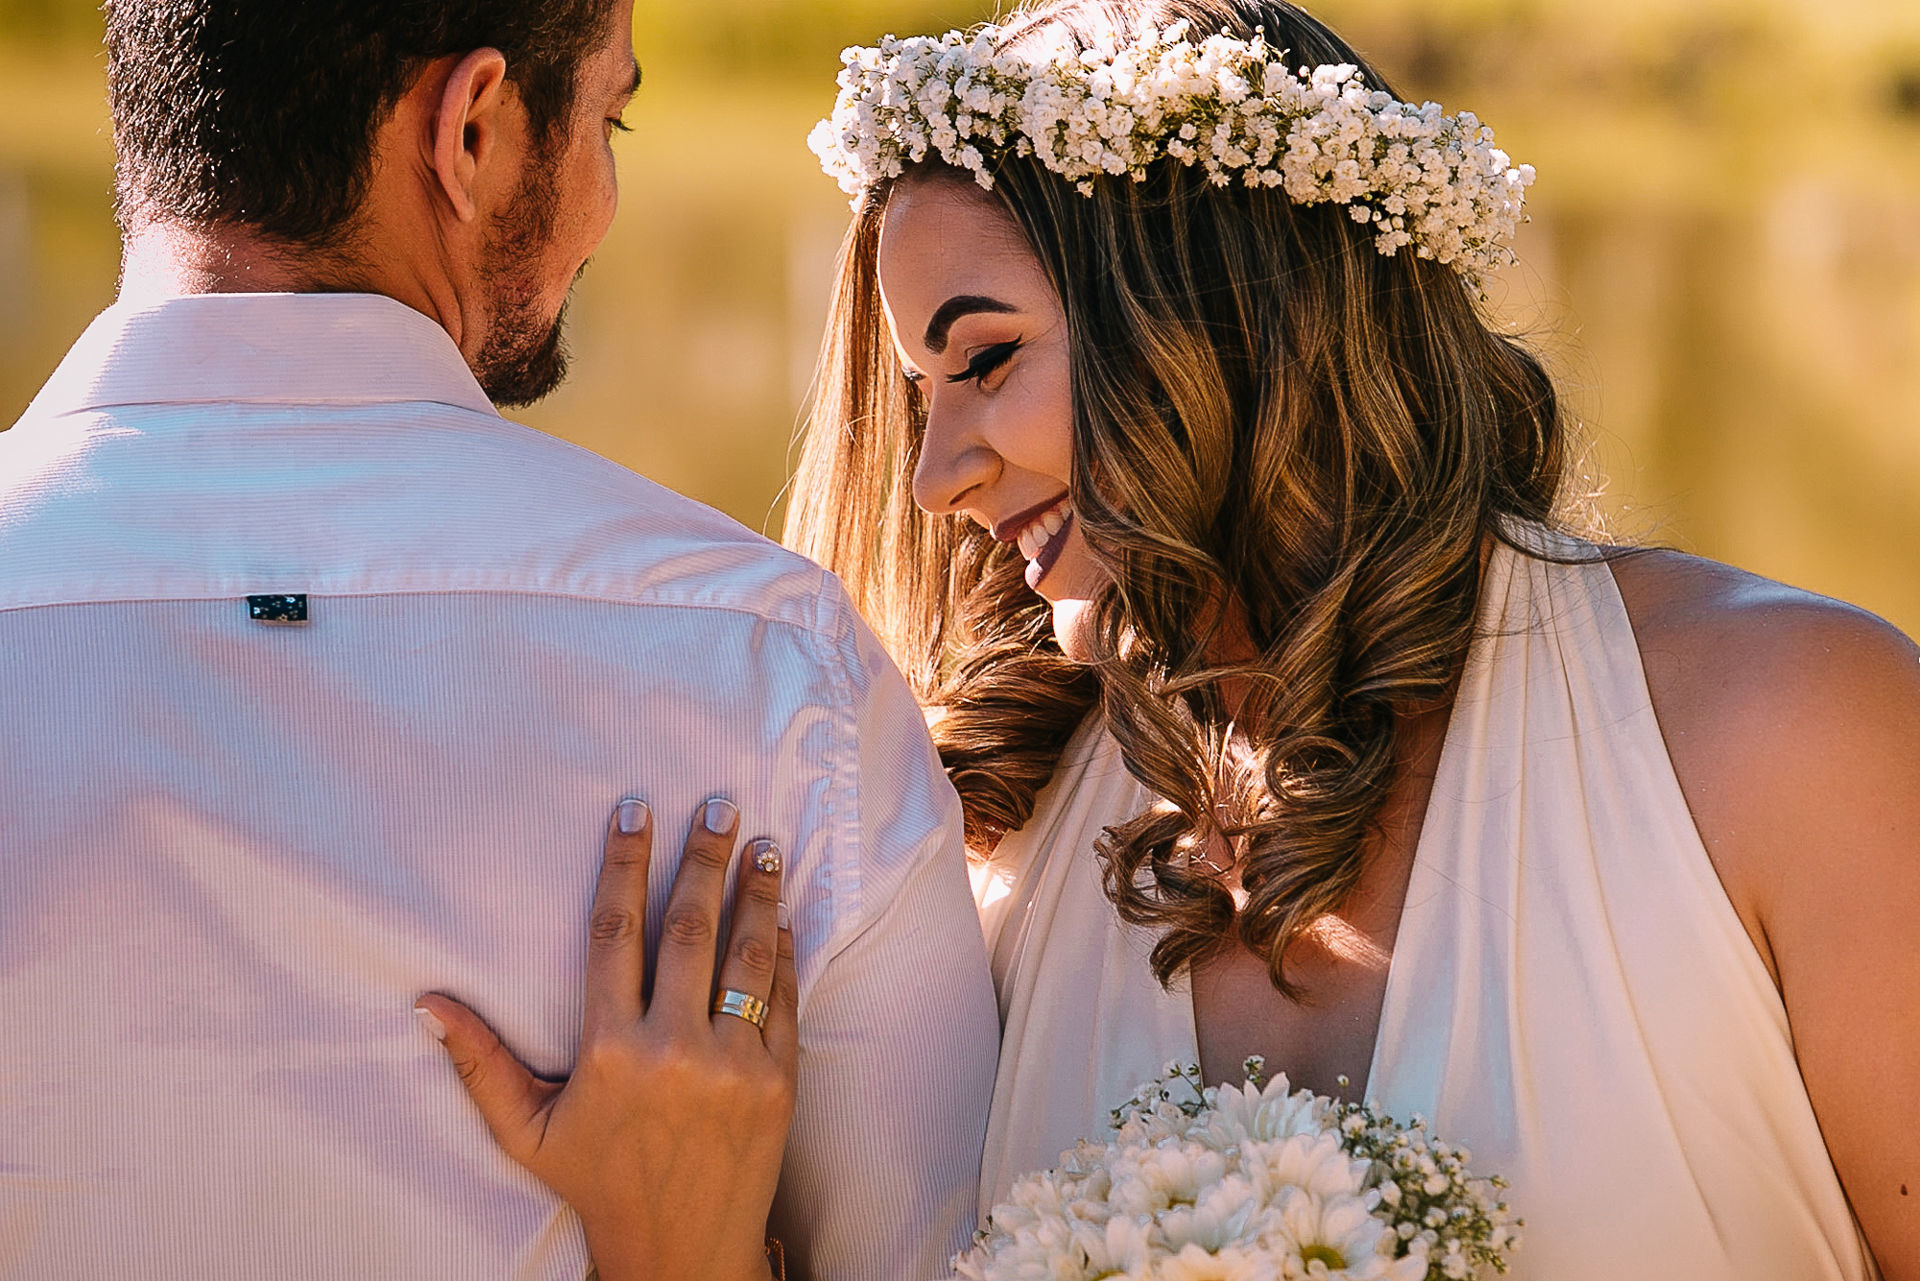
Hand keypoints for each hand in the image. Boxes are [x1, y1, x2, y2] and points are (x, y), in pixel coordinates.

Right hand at [414, 797, 797, 1280]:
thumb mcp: (527, 1131)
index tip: (634, 810)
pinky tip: (783, 916)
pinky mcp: (778, 1083)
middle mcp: (672, 1049)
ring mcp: (732, 1064)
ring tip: (764, 845)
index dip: (623, 864)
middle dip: (703, 859)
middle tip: (719, 803)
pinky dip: (785, 954)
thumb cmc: (599, 1185)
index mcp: (608, 1050)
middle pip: (689, 928)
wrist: (682, 1254)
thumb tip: (425, 1003)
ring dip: (756, 894)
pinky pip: (784, 1002)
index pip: (614, 932)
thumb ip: (480, 1063)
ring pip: (746, 957)